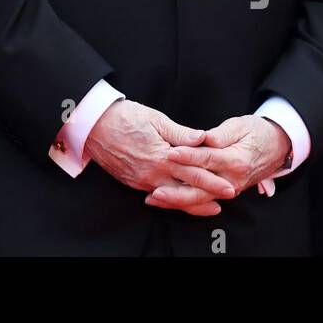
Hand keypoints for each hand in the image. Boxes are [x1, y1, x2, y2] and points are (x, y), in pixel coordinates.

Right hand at [83, 101, 233, 216]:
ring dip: (190, 201)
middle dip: (207, 195)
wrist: (93, 125)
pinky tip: (178, 198)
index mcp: (162, 156)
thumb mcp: (155, 118)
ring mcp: (141, 180)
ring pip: (171, 196)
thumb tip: (202, 139)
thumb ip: (180, 133)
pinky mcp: (131, 182)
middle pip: (185, 190)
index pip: (193, 172)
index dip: (212, 181)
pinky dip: (170, 199)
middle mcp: (152, 173)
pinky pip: (155, 194)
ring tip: (208, 206)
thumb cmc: (125, 117)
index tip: (228, 186)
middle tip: (226, 198)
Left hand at [161, 115, 290, 207]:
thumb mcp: (241, 125)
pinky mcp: (225, 191)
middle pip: (202, 188)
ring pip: (201, 198)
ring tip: (155, 198)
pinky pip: (204, 198)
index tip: (170, 153)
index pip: (208, 159)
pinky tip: (168, 200)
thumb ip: (222, 133)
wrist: (277, 147)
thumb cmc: (257, 132)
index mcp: (237, 160)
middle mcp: (233, 179)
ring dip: (178, 200)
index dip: (189, 156)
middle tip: (156, 190)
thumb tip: (205, 137)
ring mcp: (230, 188)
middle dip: (178, 191)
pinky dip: (186, 201)